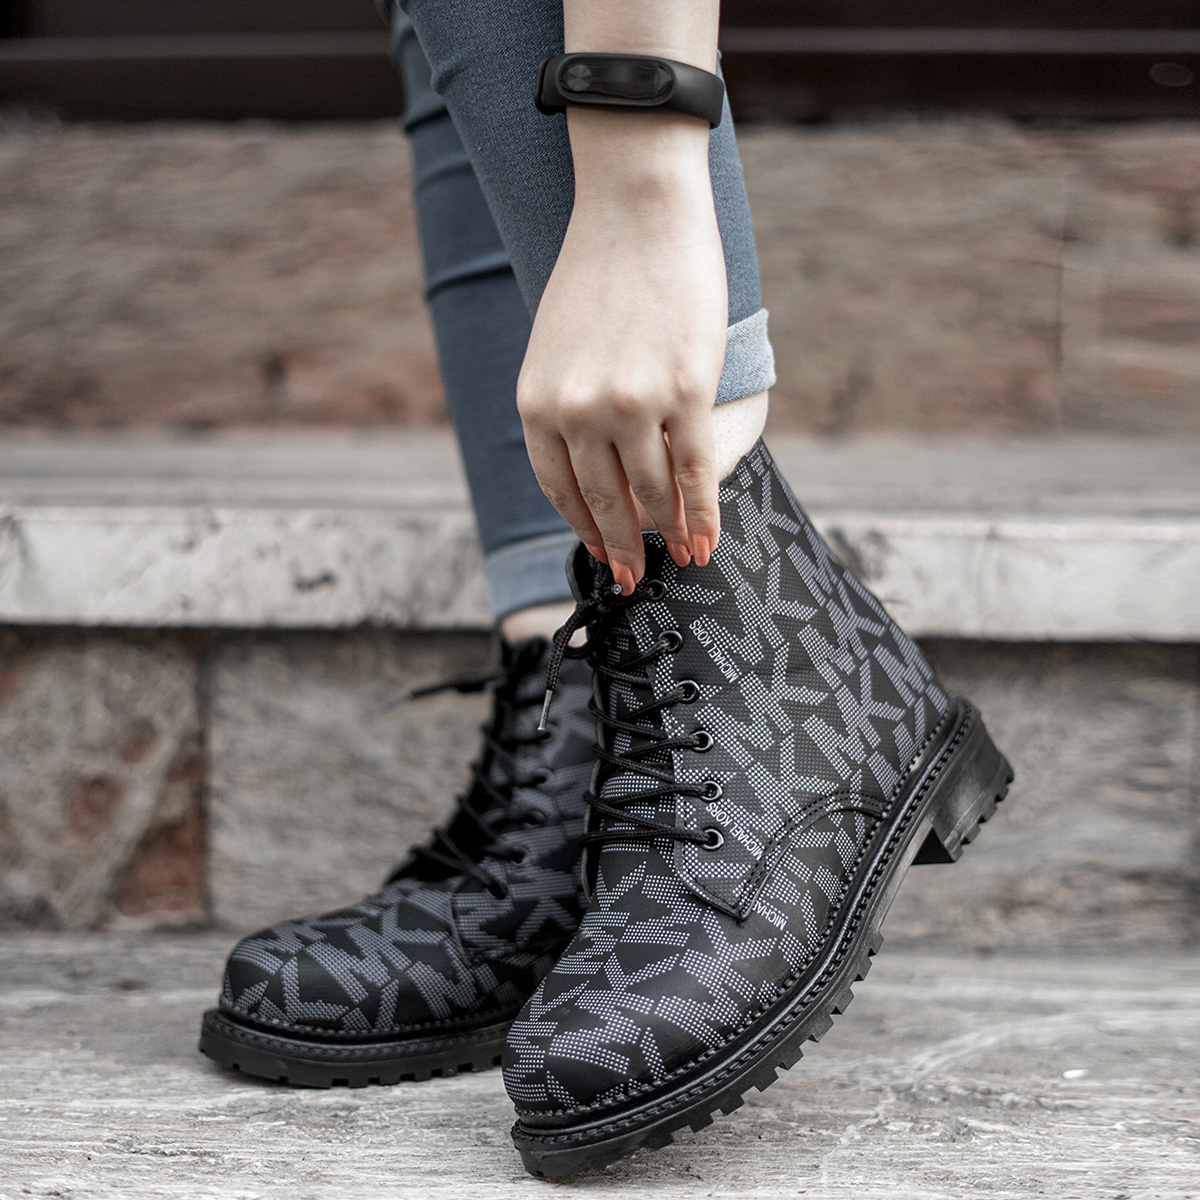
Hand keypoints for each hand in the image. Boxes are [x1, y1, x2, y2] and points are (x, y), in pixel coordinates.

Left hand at [516, 109, 727, 593]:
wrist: (636, 208)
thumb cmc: (598, 274)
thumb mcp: (555, 347)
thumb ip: (563, 407)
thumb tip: (593, 464)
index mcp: (537, 402)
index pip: (558, 489)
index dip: (584, 528)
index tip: (602, 552)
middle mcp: (577, 410)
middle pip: (604, 501)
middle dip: (622, 548)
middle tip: (635, 577)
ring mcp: (632, 403)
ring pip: (652, 492)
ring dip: (668, 533)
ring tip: (681, 555)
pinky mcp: (686, 390)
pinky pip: (695, 471)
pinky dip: (704, 512)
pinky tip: (708, 538)